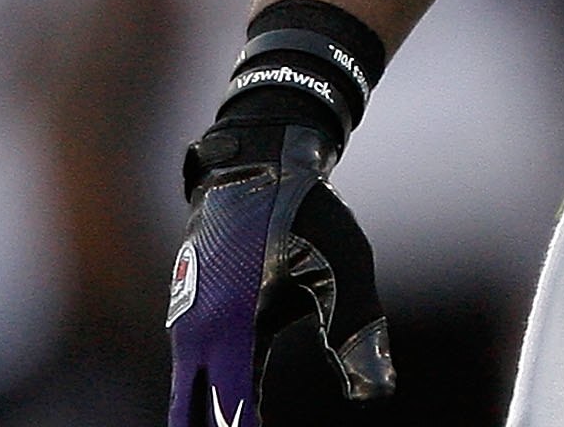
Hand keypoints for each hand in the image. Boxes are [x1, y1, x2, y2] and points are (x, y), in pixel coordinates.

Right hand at [167, 117, 394, 426]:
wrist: (257, 162)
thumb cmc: (305, 213)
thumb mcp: (342, 266)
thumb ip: (356, 332)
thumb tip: (375, 394)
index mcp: (231, 325)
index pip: (235, 409)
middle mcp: (197, 332)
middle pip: (193, 414)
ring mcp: (187, 326)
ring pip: (188, 397)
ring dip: (211, 421)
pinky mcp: (192, 318)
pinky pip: (194, 375)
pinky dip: (208, 402)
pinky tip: (238, 417)